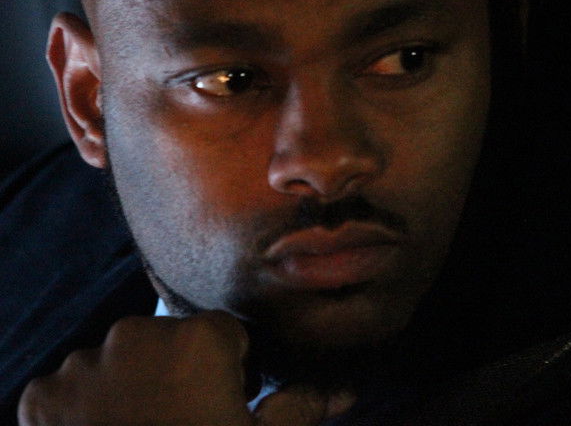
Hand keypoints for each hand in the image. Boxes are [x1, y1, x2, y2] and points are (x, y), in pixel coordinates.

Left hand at [17, 311, 353, 425]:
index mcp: (197, 337)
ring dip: (133, 384)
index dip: (231, 369)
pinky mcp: (43, 395)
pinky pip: (75, 384)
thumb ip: (302, 404)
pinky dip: (87, 404)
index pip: (224, 334)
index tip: (226, 403)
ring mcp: (84, 363)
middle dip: (180, 370)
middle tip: (185, 422)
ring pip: (121, 358)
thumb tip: (347, 387)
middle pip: (170, 340)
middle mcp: (136, 333)